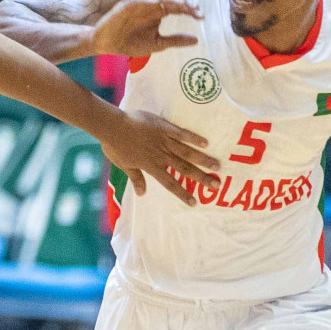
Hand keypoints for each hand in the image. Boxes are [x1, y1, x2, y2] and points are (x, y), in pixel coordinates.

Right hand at [89, 0, 200, 56]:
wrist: (107, 44)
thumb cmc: (130, 43)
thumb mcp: (157, 44)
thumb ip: (175, 40)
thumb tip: (196, 40)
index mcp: (160, 13)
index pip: (178, 8)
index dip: (190, 10)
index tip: (201, 17)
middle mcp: (152, 6)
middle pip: (172, 0)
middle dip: (184, 3)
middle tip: (196, 9)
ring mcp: (140, 4)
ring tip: (182, 3)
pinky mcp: (126, 5)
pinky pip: (139, 0)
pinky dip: (149, 0)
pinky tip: (159, 2)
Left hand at [101, 110, 218, 205]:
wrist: (112, 127)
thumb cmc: (115, 146)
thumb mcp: (124, 165)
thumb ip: (136, 178)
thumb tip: (142, 194)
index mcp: (152, 166)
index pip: (170, 183)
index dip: (182, 193)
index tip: (194, 202)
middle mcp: (162, 155)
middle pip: (185, 169)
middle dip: (201, 177)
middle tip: (217, 184)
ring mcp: (164, 141)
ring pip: (188, 152)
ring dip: (203, 160)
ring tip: (218, 166)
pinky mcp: (165, 127)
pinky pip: (182, 133)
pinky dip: (194, 138)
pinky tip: (206, 142)